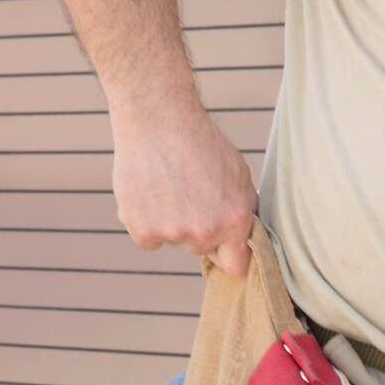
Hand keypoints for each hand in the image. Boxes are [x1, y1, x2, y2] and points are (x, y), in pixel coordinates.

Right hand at [110, 101, 257, 276]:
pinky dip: (147, 222)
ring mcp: (171, 232)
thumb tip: (243, 240)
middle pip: (201, 249)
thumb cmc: (200, 142)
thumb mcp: (238, 175)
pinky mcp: (141, 229)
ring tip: (169, 186)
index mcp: (234, 220)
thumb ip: (242, 212)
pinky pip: (148, 239)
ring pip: (173, 241)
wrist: (158, 119)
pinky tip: (150, 192)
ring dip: (171, 223)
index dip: (228, 254)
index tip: (222, 247)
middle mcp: (204, 231)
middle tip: (190, 194)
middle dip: (198, 229)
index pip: (236, 265)